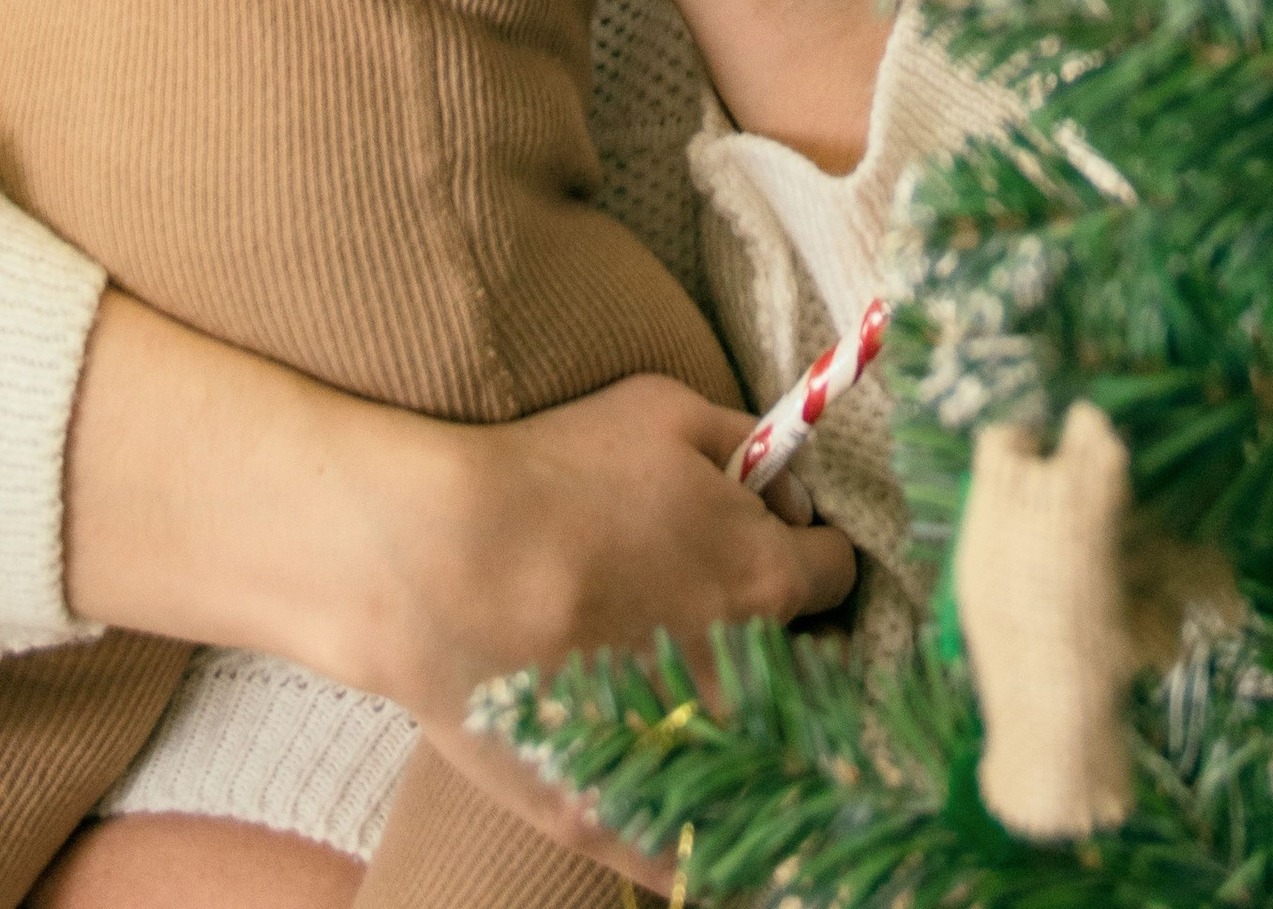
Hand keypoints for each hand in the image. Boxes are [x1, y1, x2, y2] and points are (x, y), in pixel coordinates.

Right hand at [65, 303, 854, 887]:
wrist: (440, 564)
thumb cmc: (552, 476)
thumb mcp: (662, 411)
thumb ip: (741, 442)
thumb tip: (779, 483)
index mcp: (765, 579)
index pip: (833, 572)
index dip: (800, 549)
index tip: (766, 541)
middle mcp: (746, 674)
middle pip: (797, 663)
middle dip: (769, 634)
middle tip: (706, 609)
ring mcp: (684, 754)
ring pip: (749, 753)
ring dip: (736, 725)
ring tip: (681, 695)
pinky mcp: (620, 819)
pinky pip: (691, 860)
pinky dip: (701, 846)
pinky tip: (710, 843)